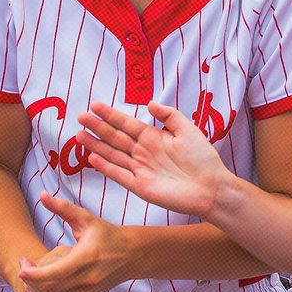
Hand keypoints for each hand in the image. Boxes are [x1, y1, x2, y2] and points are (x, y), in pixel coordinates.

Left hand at [15, 192, 128, 291]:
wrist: (131, 254)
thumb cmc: (107, 234)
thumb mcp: (86, 218)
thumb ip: (63, 207)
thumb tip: (42, 195)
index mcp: (85, 258)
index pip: (53, 274)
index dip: (33, 274)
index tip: (22, 263)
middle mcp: (86, 279)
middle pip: (49, 289)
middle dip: (30, 280)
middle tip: (24, 264)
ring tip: (29, 276)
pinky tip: (38, 288)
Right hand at [79, 99, 230, 221]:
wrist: (212, 187)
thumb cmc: (203, 158)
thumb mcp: (188, 129)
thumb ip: (169, 115)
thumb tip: (149, 104)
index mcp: (153, 137)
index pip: (127, 124)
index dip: (111, 115)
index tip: (95, 105)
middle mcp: (143, 152)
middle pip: (115, 138)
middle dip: (98, 127)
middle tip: (80, 117)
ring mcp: (140, 170)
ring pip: (113, 155)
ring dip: (96, 146)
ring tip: (79, 136)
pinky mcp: (141, 187)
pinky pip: (120, 175)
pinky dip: (106, 168)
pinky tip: (92, 158)